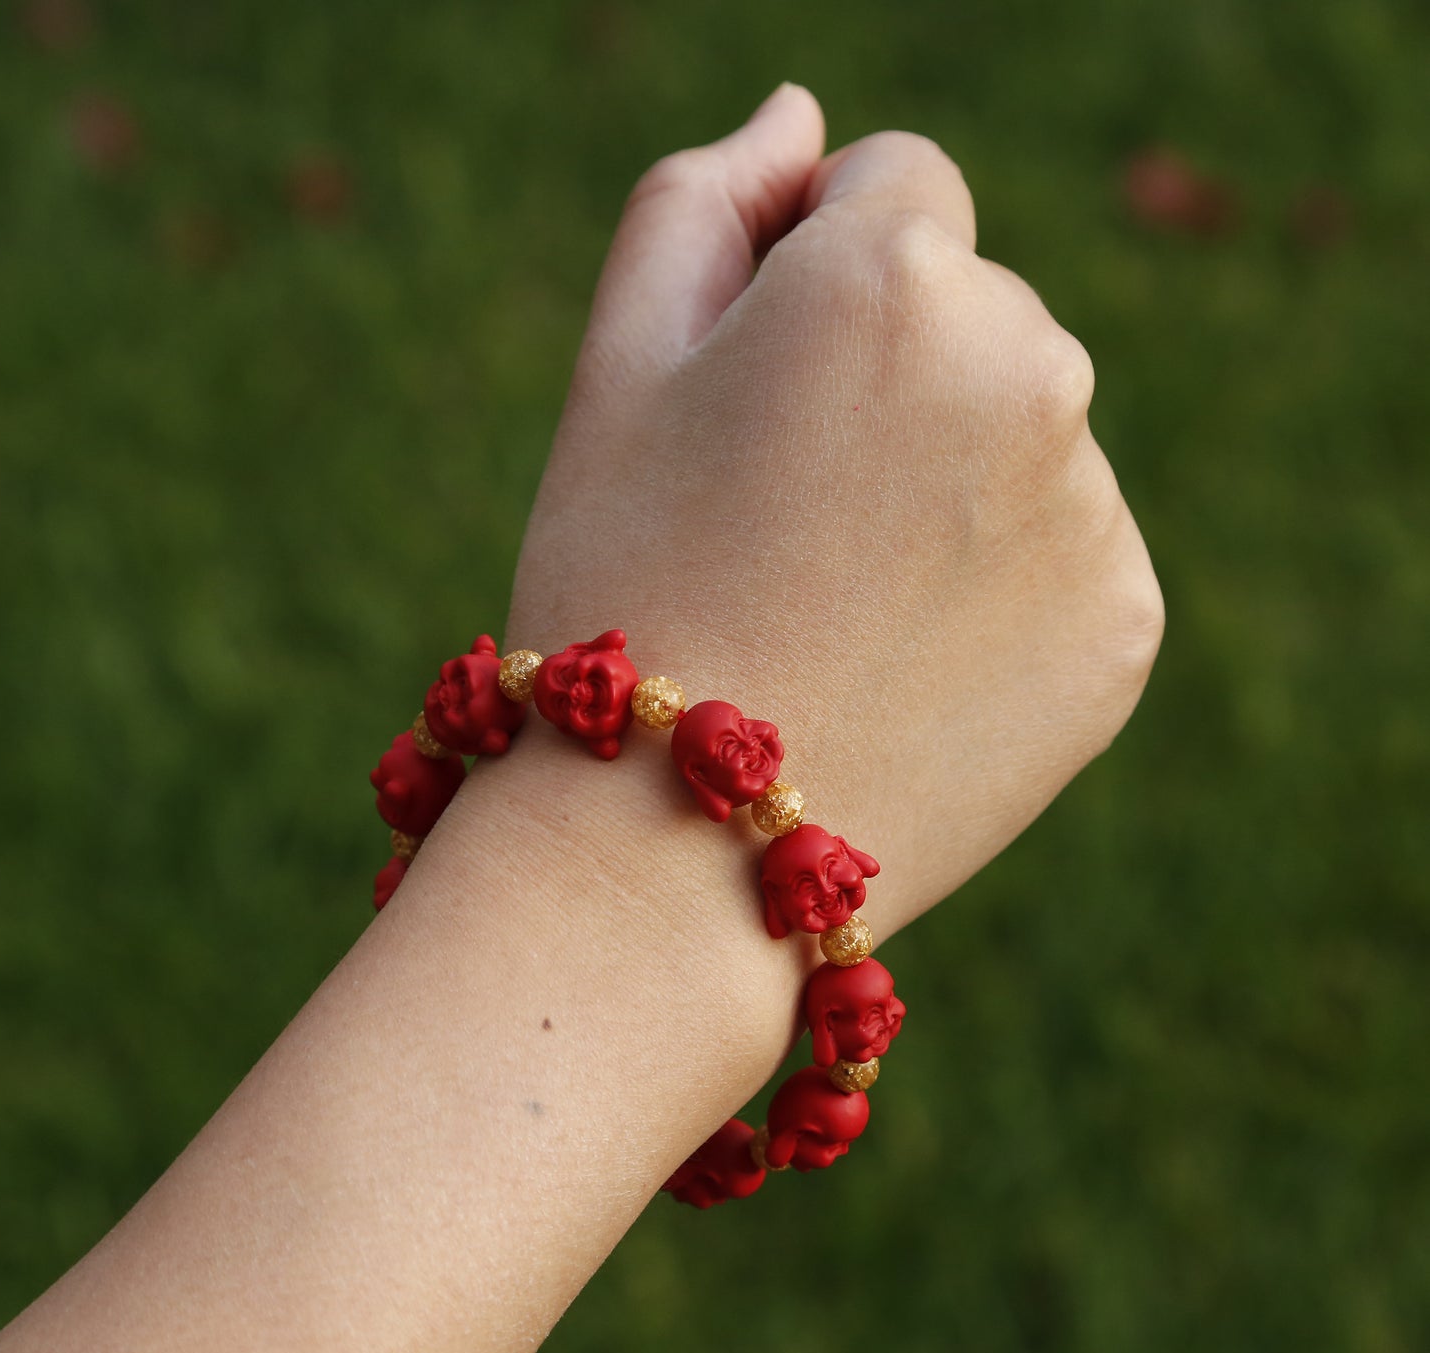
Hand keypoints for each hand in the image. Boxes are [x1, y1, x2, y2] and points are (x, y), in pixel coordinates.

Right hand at [508, 84, 1162, 936]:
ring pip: (1027, 432)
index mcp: (894, 278)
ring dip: (950, 479)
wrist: (675, 849)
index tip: (758, 390)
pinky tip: (907, 659)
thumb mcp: (614, 368)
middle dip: (891, 377)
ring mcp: (1092, 505)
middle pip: (974, 312)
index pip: (896, 188)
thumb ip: (702, 201)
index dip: (813, 279)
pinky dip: (1001, 584)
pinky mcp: (1122, 624)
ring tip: (838, 600)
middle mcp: (1032, 365)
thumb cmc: (619, 590)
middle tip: (784, 519)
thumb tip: (804, 118)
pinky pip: (1068, 550)